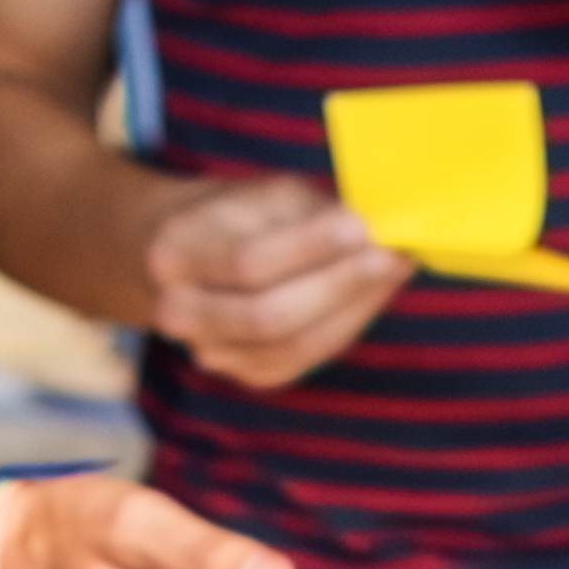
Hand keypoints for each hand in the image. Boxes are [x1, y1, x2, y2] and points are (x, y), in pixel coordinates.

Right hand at [136, 170, 415, 390]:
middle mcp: (180, 312)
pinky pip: (305, 359)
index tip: (362, 227)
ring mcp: (211, 352)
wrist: (179, 258)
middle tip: (391, 257)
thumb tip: (374, 233)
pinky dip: (346, 327)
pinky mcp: (246, 374)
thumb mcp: (260, 194)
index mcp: (174, 254)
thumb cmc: (232, 216)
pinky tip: (373, 296)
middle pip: (270, 316)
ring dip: (353, 309)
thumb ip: (309, 214)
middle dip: (339, 286)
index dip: (309, 249)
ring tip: (393, 271)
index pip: (247, 263)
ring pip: (293, 346)